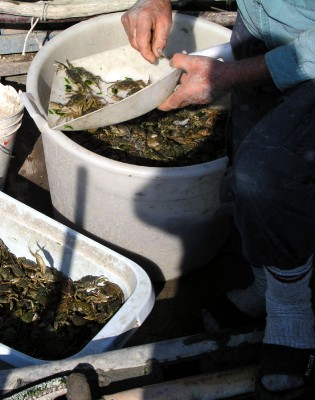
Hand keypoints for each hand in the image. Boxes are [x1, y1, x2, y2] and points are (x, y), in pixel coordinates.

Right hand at [121, 0, 171, 62]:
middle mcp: (132, 18)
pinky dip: (137, 39)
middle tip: (155, 50)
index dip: (147, 54)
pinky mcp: (124, 20)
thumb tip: (156, 54)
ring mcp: (126, 19)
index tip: (153, 60)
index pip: (142, 42)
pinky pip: (130, 36)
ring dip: (142, 45)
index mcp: (143, 18)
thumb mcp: (166, 24)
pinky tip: (144, 33)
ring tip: (151, 38)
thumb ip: (161, 40)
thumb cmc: (160, 9)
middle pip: (136, 44)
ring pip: (132, 41)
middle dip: (145, 50)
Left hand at [158, 52, 272, 110]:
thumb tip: (172, 62)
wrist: (232, 76)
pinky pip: (196, 96)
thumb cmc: (211, 70)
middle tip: (167, 91)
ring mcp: (201, 100)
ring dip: (183, 91)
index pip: (170, 104)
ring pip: (188, 98)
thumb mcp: (192, 61)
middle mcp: (193, 100)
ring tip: (181, 80)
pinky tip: (195, 79)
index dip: (163, 105)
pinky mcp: (208, 98)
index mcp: (186, 94)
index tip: (157, 105)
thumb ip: (178, 61)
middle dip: (172, 97)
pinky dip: (192, 90)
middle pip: (178, 102)